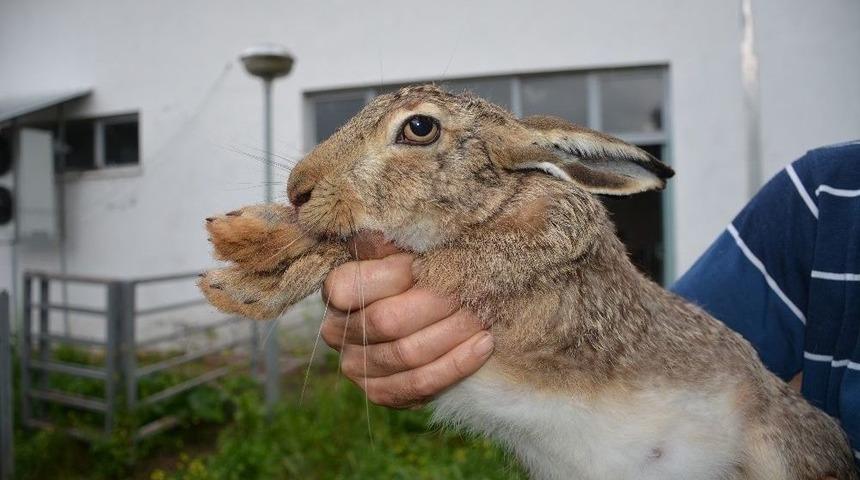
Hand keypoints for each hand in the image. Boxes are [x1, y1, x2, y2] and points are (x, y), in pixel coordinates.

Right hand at [320, 233, 493, 407]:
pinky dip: (457, 365)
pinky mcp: (382, 394)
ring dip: (453, 334)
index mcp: (335, 291)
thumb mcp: (402, 249)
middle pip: (387, 321)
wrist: (424, 318)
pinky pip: (420, 385)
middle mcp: (337, 332)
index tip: (436, 262)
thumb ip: (397, 239)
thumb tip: (398, 221)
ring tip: (485, 314)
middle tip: (475, 289)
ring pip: (407, 355)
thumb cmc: (415, 274)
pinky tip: (484, 343)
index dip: (399, 274)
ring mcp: (357, 368)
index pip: (356, 285)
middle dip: (437, 305)